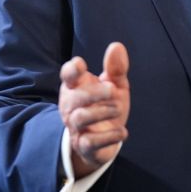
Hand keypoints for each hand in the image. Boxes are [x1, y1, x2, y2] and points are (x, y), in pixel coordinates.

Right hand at [58, 42, 130, 177]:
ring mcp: (76, 127)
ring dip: (101, 112)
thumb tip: (117, 46)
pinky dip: (109, 136)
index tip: (81, 65)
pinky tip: (123, 132)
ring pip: (80, 118)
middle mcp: (72, 107)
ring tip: (118, 108)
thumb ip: (116, 68)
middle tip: (112, 89)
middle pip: (74, 98)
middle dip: (93, 93)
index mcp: (77, 88)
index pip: (67, 76)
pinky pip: (90, 142)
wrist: (104, 141)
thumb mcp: (115, 86)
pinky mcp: (84, 146)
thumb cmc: (107, 106)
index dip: (71, 70)